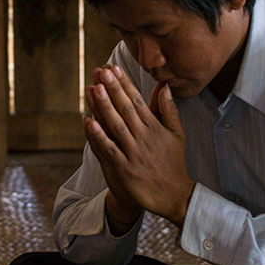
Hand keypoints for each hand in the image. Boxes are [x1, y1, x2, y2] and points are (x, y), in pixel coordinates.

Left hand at [84, 65, 193, 228]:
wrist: (173, 196)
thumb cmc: (173, 163)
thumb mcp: (176, 135)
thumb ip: (168, 110)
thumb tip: (164, 86)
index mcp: (154, 128)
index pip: (136, 101)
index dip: (124, 84)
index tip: (113, 68)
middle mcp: (143, 138)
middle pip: (124, 109)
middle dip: (112, 89)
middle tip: (101, 70)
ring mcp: (132, 154)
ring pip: (115, 126)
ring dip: (103, 107)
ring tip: (93, 88)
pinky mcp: (123, 169)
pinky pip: (108, 149)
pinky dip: (97, 136)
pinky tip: (87, 122)